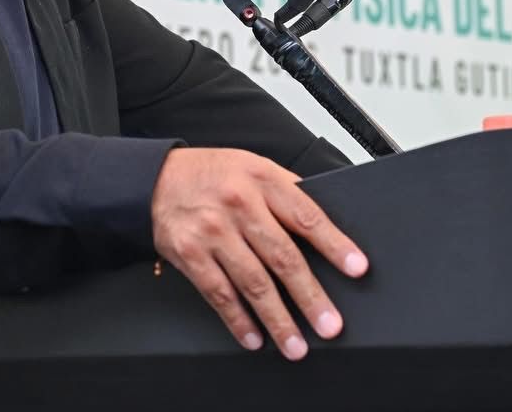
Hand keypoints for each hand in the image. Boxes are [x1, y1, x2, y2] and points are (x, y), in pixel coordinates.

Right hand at [149, 147, 367, 360]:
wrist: (155, 177)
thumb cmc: (213, 174)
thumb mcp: (255, 166)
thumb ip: (287, 192)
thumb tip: (323, 227)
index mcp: (262, 179)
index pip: (306, 216)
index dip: (335, 244)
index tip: (356, 268)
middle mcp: (239, 205)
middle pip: (282, 256)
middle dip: (310, 296)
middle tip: (330, 325)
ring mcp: (212, 231)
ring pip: (252, 282)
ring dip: (277, 319)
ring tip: (296, 345)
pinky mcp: (189, 253)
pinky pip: (219, 294)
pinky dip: (238, 320)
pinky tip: (254, 337)